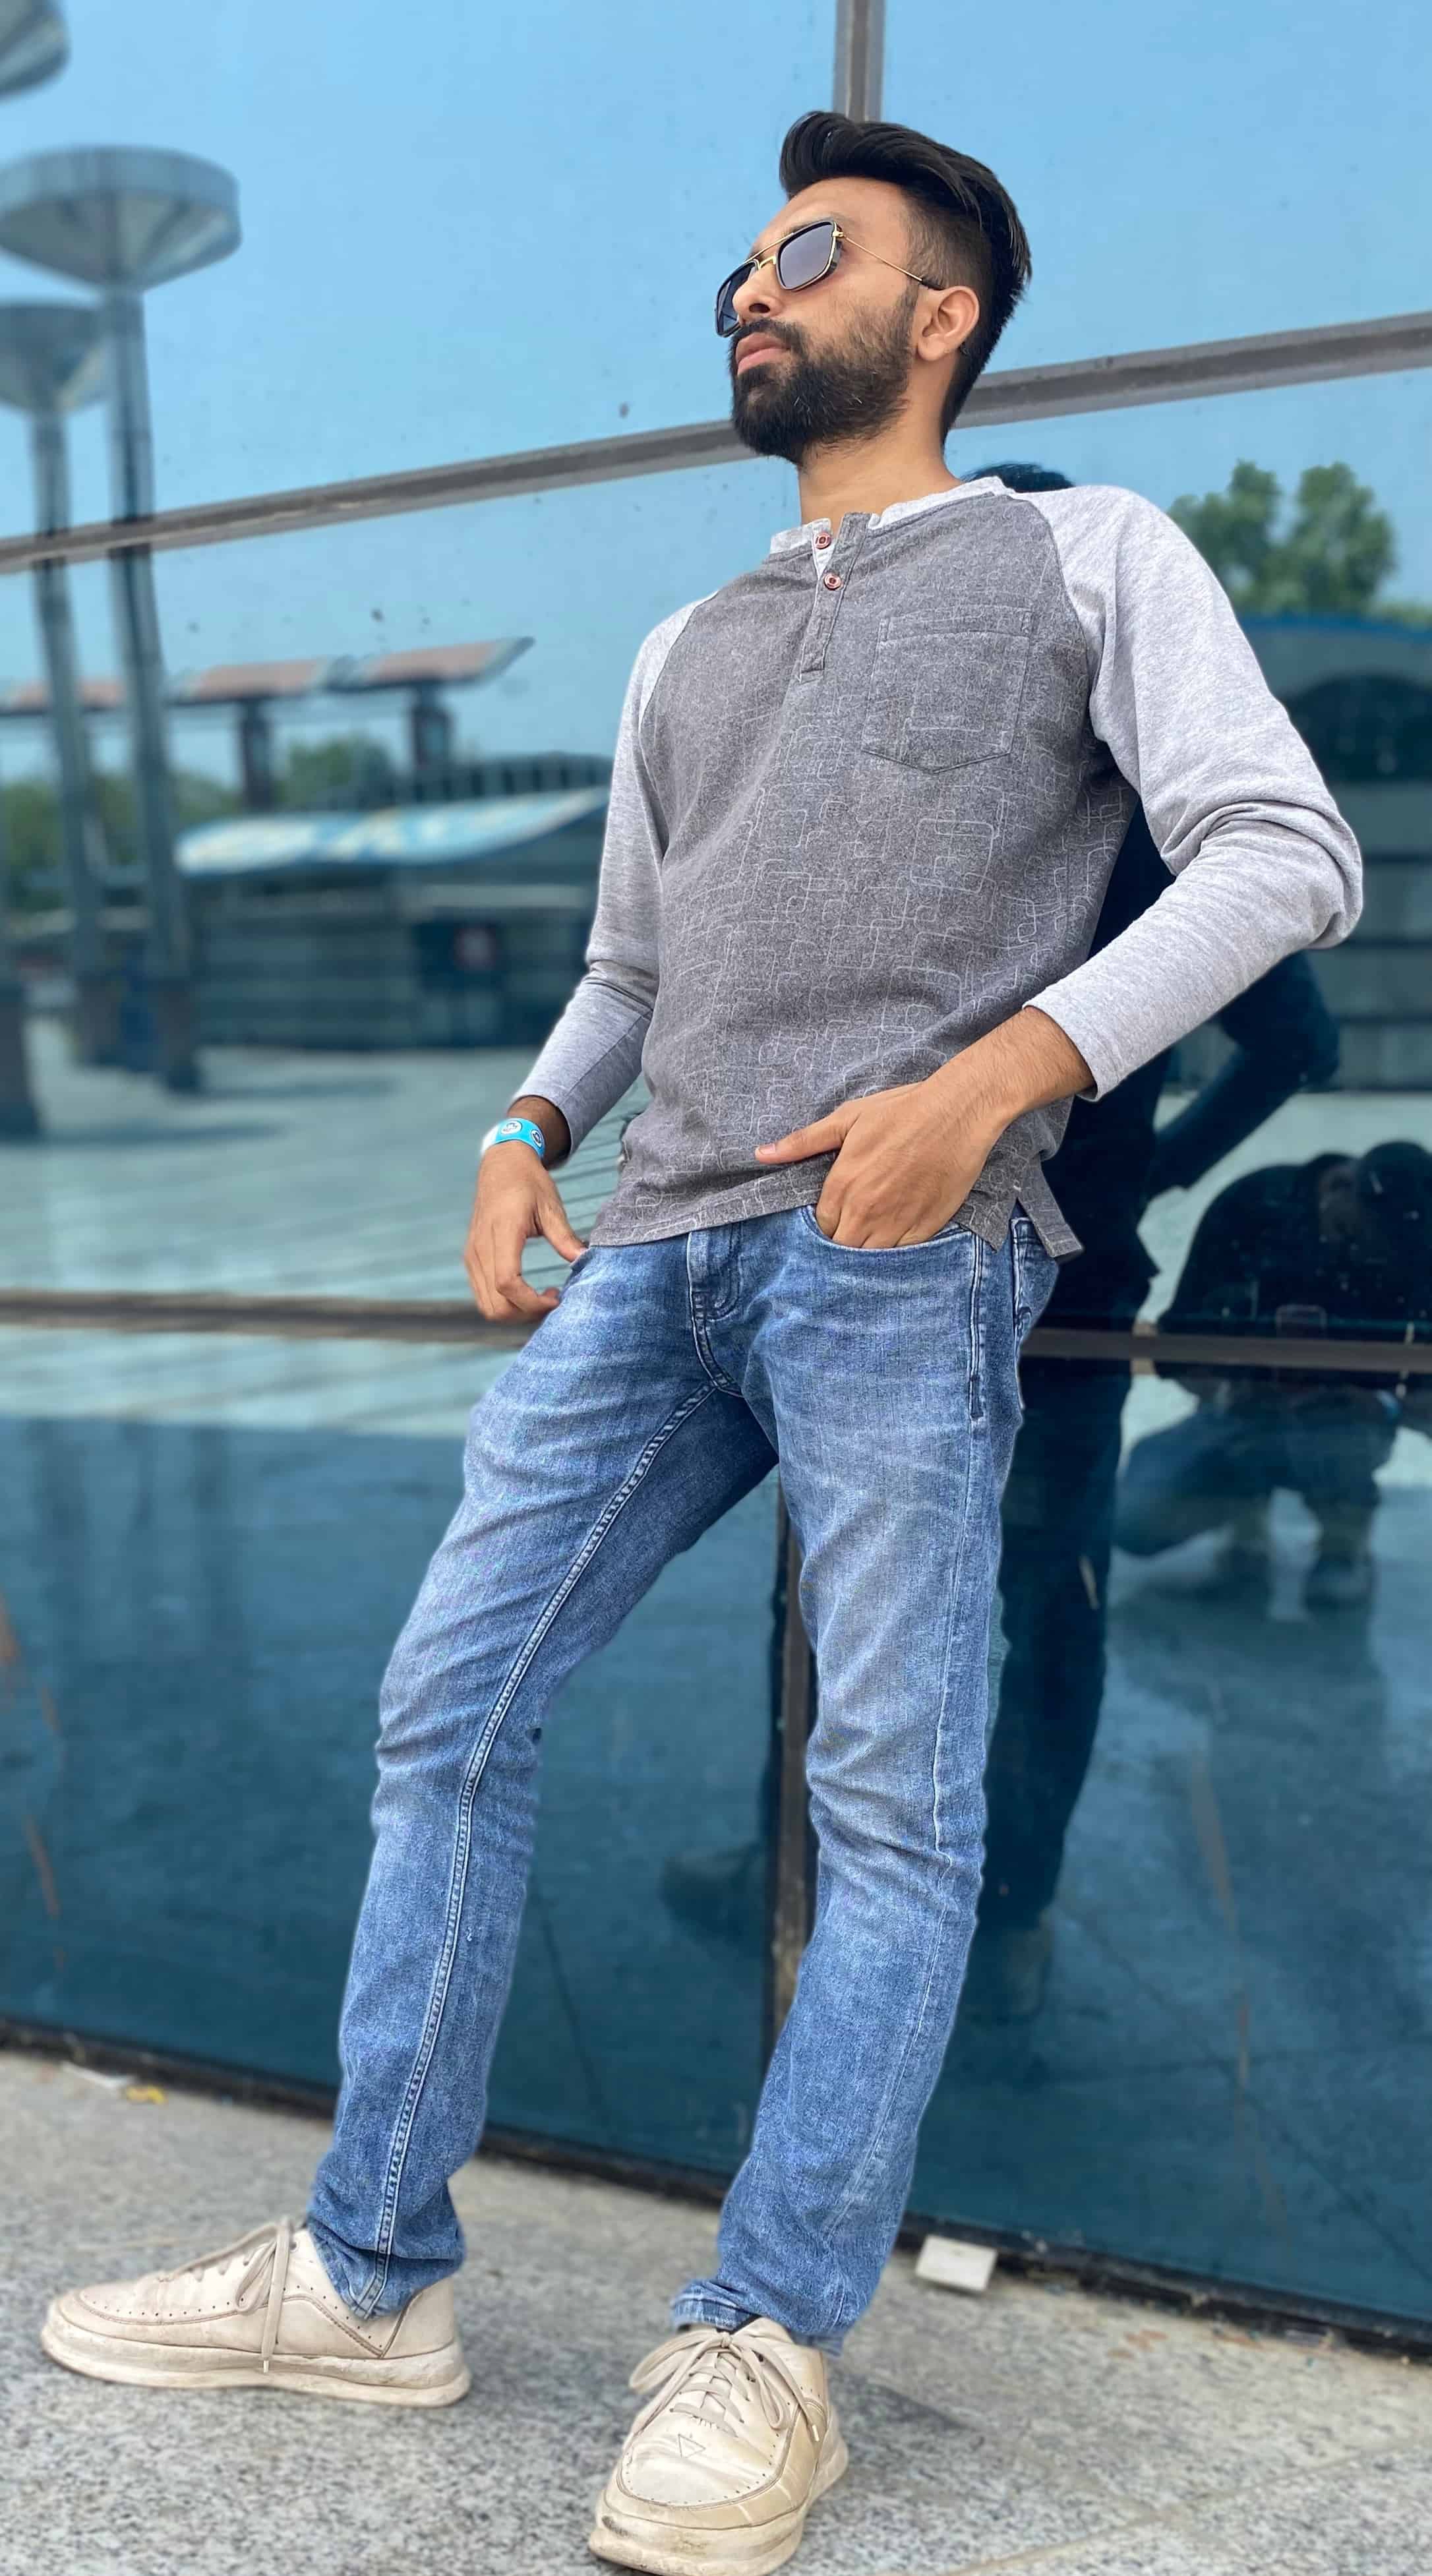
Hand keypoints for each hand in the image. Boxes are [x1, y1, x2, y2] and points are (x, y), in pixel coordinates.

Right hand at [464, 1147, 586, 1320]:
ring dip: (515, 1312)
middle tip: (553, 1300)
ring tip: (540, 1297)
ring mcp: (472, 1255)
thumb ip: (565, 1236)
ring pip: (487, 1306)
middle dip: (526, 1313)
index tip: (556, 1297)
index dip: (532, 1301)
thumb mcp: (551, 1206)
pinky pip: (483, 1295)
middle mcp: (480, 1248)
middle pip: (496, 1304)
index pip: (507, 1282)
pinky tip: (526, 1292)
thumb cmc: (528, 1183)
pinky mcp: (471, 1259)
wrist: (501, 1165)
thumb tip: (584, 1260)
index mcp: (502, 1231)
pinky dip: (504, 1304)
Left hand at [755, 1072, 1002, 1246]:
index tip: (835, 1216)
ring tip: (872, 1237)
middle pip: (841, 1247)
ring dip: (866, 1250)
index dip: (825, 1223)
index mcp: (843, 1184)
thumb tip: (762, 1154)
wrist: (957, 1113)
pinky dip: (896, 1253)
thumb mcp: (848, 1118)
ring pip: (869, 1257)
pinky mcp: (925, 1227)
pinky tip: (896, 1241)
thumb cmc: (901, 1111)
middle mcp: (866, 1209)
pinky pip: (902, 1256)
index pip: (820, 1225)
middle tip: (851, 1229)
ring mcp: (897, 1221)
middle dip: (842, 1241)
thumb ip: (804, 1142)